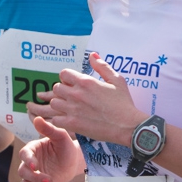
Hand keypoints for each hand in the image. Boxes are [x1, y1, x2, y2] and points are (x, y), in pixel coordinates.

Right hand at [18, 116, 84, 181]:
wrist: (74, 162)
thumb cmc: (66, 147)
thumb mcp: (61, 137)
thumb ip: (49, 129)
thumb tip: (37, 118)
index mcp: (33, 149)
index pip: (24, 154)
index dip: (28, 160)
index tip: (36, 165)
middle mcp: (30, 163)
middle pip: (23, 172)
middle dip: (35, 177)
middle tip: (50, 180)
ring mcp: (32, 176)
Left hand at [25, 52, 146, 144]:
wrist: (126, 125)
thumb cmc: (123, 103)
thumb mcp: (117, 80)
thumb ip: (102, 66)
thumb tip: (92, 55)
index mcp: (86, 82)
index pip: (63, 74)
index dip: (67, 78)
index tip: (73, 84)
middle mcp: (76, 94)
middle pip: (57, 88)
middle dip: (63, 91)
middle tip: (72, 97)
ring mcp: (73, 109)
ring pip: (54, 103)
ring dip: (60, 104)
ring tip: (69, 108)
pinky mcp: (72, 124)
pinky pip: (55, 119)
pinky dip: (60, 119)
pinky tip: (68, 119)